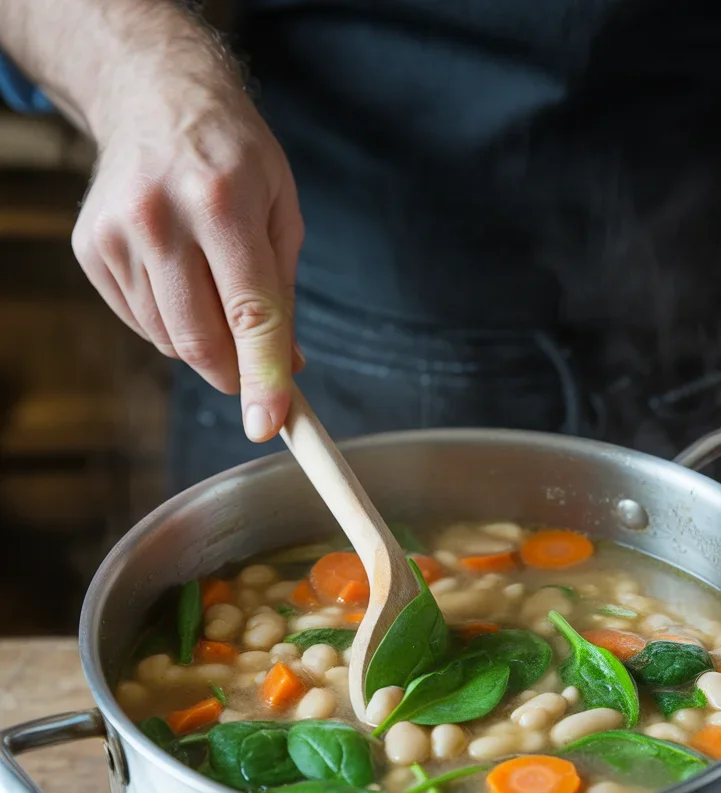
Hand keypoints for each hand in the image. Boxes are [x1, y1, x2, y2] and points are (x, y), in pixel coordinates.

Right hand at [72, 66, 303, 440]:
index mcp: (222, 200)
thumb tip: (286, 368)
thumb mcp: (281, 209)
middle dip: (234, 373)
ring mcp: (117, 234)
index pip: (248, 312)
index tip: (269, 424)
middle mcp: (160, 216)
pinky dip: (170, 323)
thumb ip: (284, 293)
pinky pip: (141, 322)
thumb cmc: (232, 154)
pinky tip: (181, 281)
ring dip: (203, 344)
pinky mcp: (91, 249)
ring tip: (216, 292)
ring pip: (168, 340)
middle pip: (199, 338)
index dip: (261, 376)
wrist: (154, 98)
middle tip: (254, 375)